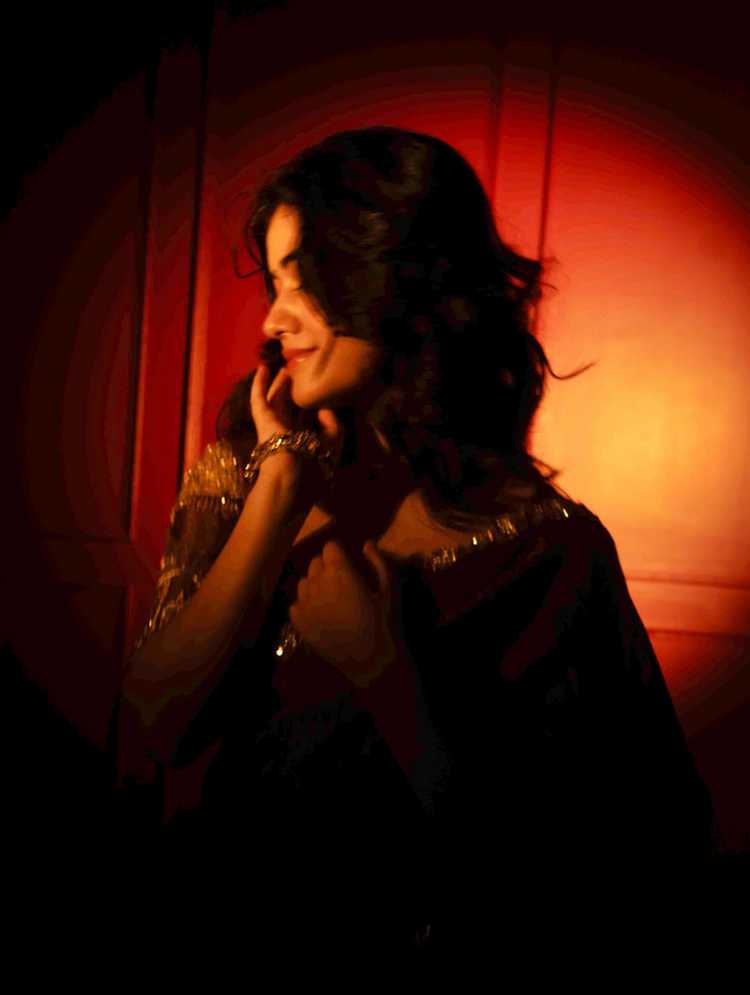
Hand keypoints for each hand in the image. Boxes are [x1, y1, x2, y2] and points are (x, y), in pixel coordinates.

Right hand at [249, 361, 345, 488]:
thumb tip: (323, 405)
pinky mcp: (262, 418)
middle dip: (294, 390)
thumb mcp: (333, 436)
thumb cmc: (316, 456)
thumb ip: (331, 418)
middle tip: (298, 373)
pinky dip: (259, 383)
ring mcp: (274, 422)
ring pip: (275, 398)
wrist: (294, 470)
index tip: (315, 388)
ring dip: (279, 383)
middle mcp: (289, 428)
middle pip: (291, 405)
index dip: (310, 402)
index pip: (306, 416)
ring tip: (284, 368)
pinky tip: (262, 368)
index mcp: (304, 436)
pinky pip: (258, 397)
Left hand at [289, 539, 404, 687]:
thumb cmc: (382, 622)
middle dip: (327, 567)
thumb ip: (377, 562)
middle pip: (316, 562)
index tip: (347, 564)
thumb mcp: (387, 589)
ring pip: (304, 582)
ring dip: (315, 585)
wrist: (368, 660)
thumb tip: (367, 543)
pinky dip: (306, 606)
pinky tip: (321, 616)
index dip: (339, 554)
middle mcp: (318, 582)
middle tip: (341, 583)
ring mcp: (305, 602)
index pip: (330, 546)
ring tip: (330, 600)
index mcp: (340, 571)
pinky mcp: (298, 620)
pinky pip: (296, 603)